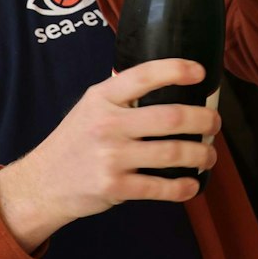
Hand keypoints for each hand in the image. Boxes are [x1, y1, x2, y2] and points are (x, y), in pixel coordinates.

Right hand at [0, 59, 220, 249]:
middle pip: (170, 117)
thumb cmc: (74, 142)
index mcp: (102, 98)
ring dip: (201, 155)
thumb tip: (161, 76)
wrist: (42, 184)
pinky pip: (160, 187)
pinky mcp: (114, 187)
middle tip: (215, 124)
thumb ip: (120, 94)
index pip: (144, 75)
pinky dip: (183, 188)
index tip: (201, 73)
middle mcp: (107, 124)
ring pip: (173, 152)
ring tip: (209, 156)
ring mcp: (111, 157)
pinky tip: (192, 185)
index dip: (177, 70)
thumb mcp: (89, 107)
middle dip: (204, 120)